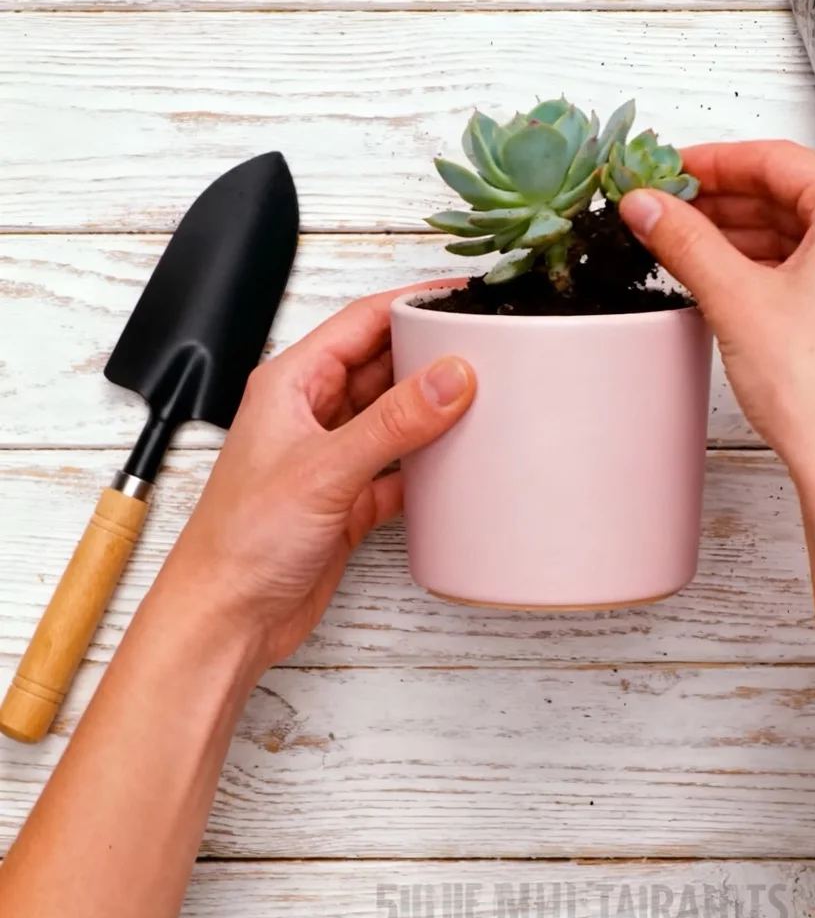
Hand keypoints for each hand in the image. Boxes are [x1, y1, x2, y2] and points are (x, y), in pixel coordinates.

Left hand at [157, 285, 475, 668]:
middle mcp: (312, 414)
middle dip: (431, 355)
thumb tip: (450, 376)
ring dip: (434, 411)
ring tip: (483, 399)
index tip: (460, 298)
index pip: (361, 323)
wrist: (227, 620)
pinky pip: (401, 469)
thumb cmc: (240, 542)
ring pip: (396, 416)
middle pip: (383, 365)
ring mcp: (333, 458)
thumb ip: (392, 422)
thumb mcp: (324, 470)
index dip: (412, 303)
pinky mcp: (350, 500)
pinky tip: (457, 465)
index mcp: (292, 385)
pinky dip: (430, 466)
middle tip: (484, 349)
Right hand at [619, 141, 814, 505]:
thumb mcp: (735, 300)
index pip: (776, 160)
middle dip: (725, 201)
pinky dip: (774, 263)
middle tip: (670, 206)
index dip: (712, 162)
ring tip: (688, 241)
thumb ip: (685, 241)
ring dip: (746, 233)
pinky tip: (730, 273)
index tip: (670, 170)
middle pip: (792, 193)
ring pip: (806, 230)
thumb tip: (648, 206)